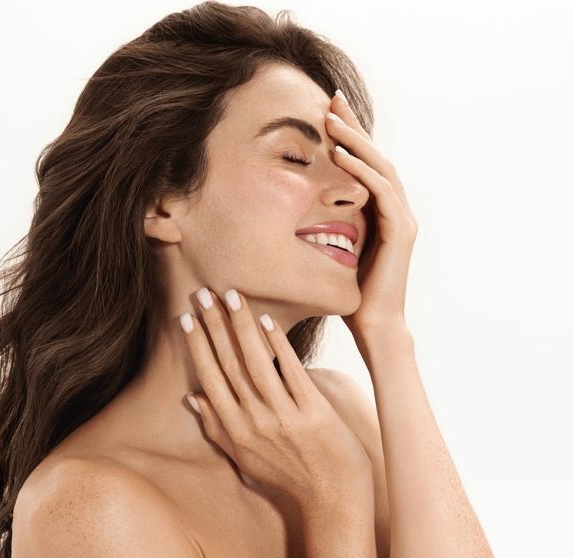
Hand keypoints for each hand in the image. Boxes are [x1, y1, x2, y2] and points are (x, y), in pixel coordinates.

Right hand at [180, 287, 372, 513]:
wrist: (333, 498)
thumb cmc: (287, 477)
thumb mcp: (244, 458)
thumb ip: (216, 427)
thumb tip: (191, 397)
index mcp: (235, 430)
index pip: (209, 378)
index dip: (196, 346)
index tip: (186, 318)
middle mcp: (254, 422)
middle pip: (229, 364)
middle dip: (214, 326)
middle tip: (203, 295)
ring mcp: (284, 417)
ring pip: (256, 363)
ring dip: (242, 326)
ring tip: (232, 296)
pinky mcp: (313, 413)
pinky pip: (291, 372)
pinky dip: (278, 346)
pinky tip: (267, 322)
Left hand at [326, 90, 417, 335]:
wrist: (373, 324)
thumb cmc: (348, 292)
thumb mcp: (331, 248)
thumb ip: (324, 223)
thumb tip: (290, 208)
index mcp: (380, 209)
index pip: (364, 162)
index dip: (348, 134)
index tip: (326, 108)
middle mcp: (396, 208)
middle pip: (374, 155)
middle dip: (352, 126)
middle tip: (331, 98)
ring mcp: (402, 218)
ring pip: (380, 167)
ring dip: (355, 141)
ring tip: (332, 120)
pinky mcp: (401, 231)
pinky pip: (382, 192)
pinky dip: (362, 172)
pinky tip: (342, 157)